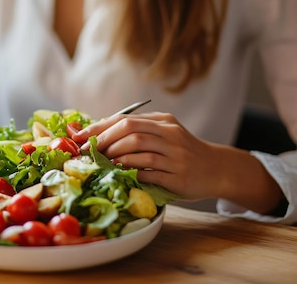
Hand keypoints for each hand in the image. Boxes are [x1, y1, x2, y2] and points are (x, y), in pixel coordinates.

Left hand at [72, 112, 282, 213]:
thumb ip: (138, 133)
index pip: (124, 119)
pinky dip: (131, 172)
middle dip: (104, 140)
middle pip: (130, 130)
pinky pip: (149, 172)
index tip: (79, 137)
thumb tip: (98, 133)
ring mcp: (175, 155)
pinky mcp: (178, 176)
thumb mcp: (164, 135)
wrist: (217, 169)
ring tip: (101, 162)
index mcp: (163, 121)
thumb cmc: (183, 153)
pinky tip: (120, 174)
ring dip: (115, 156)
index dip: (98, 127)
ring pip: (138, 149)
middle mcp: (170, 134)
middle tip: (88, 152)